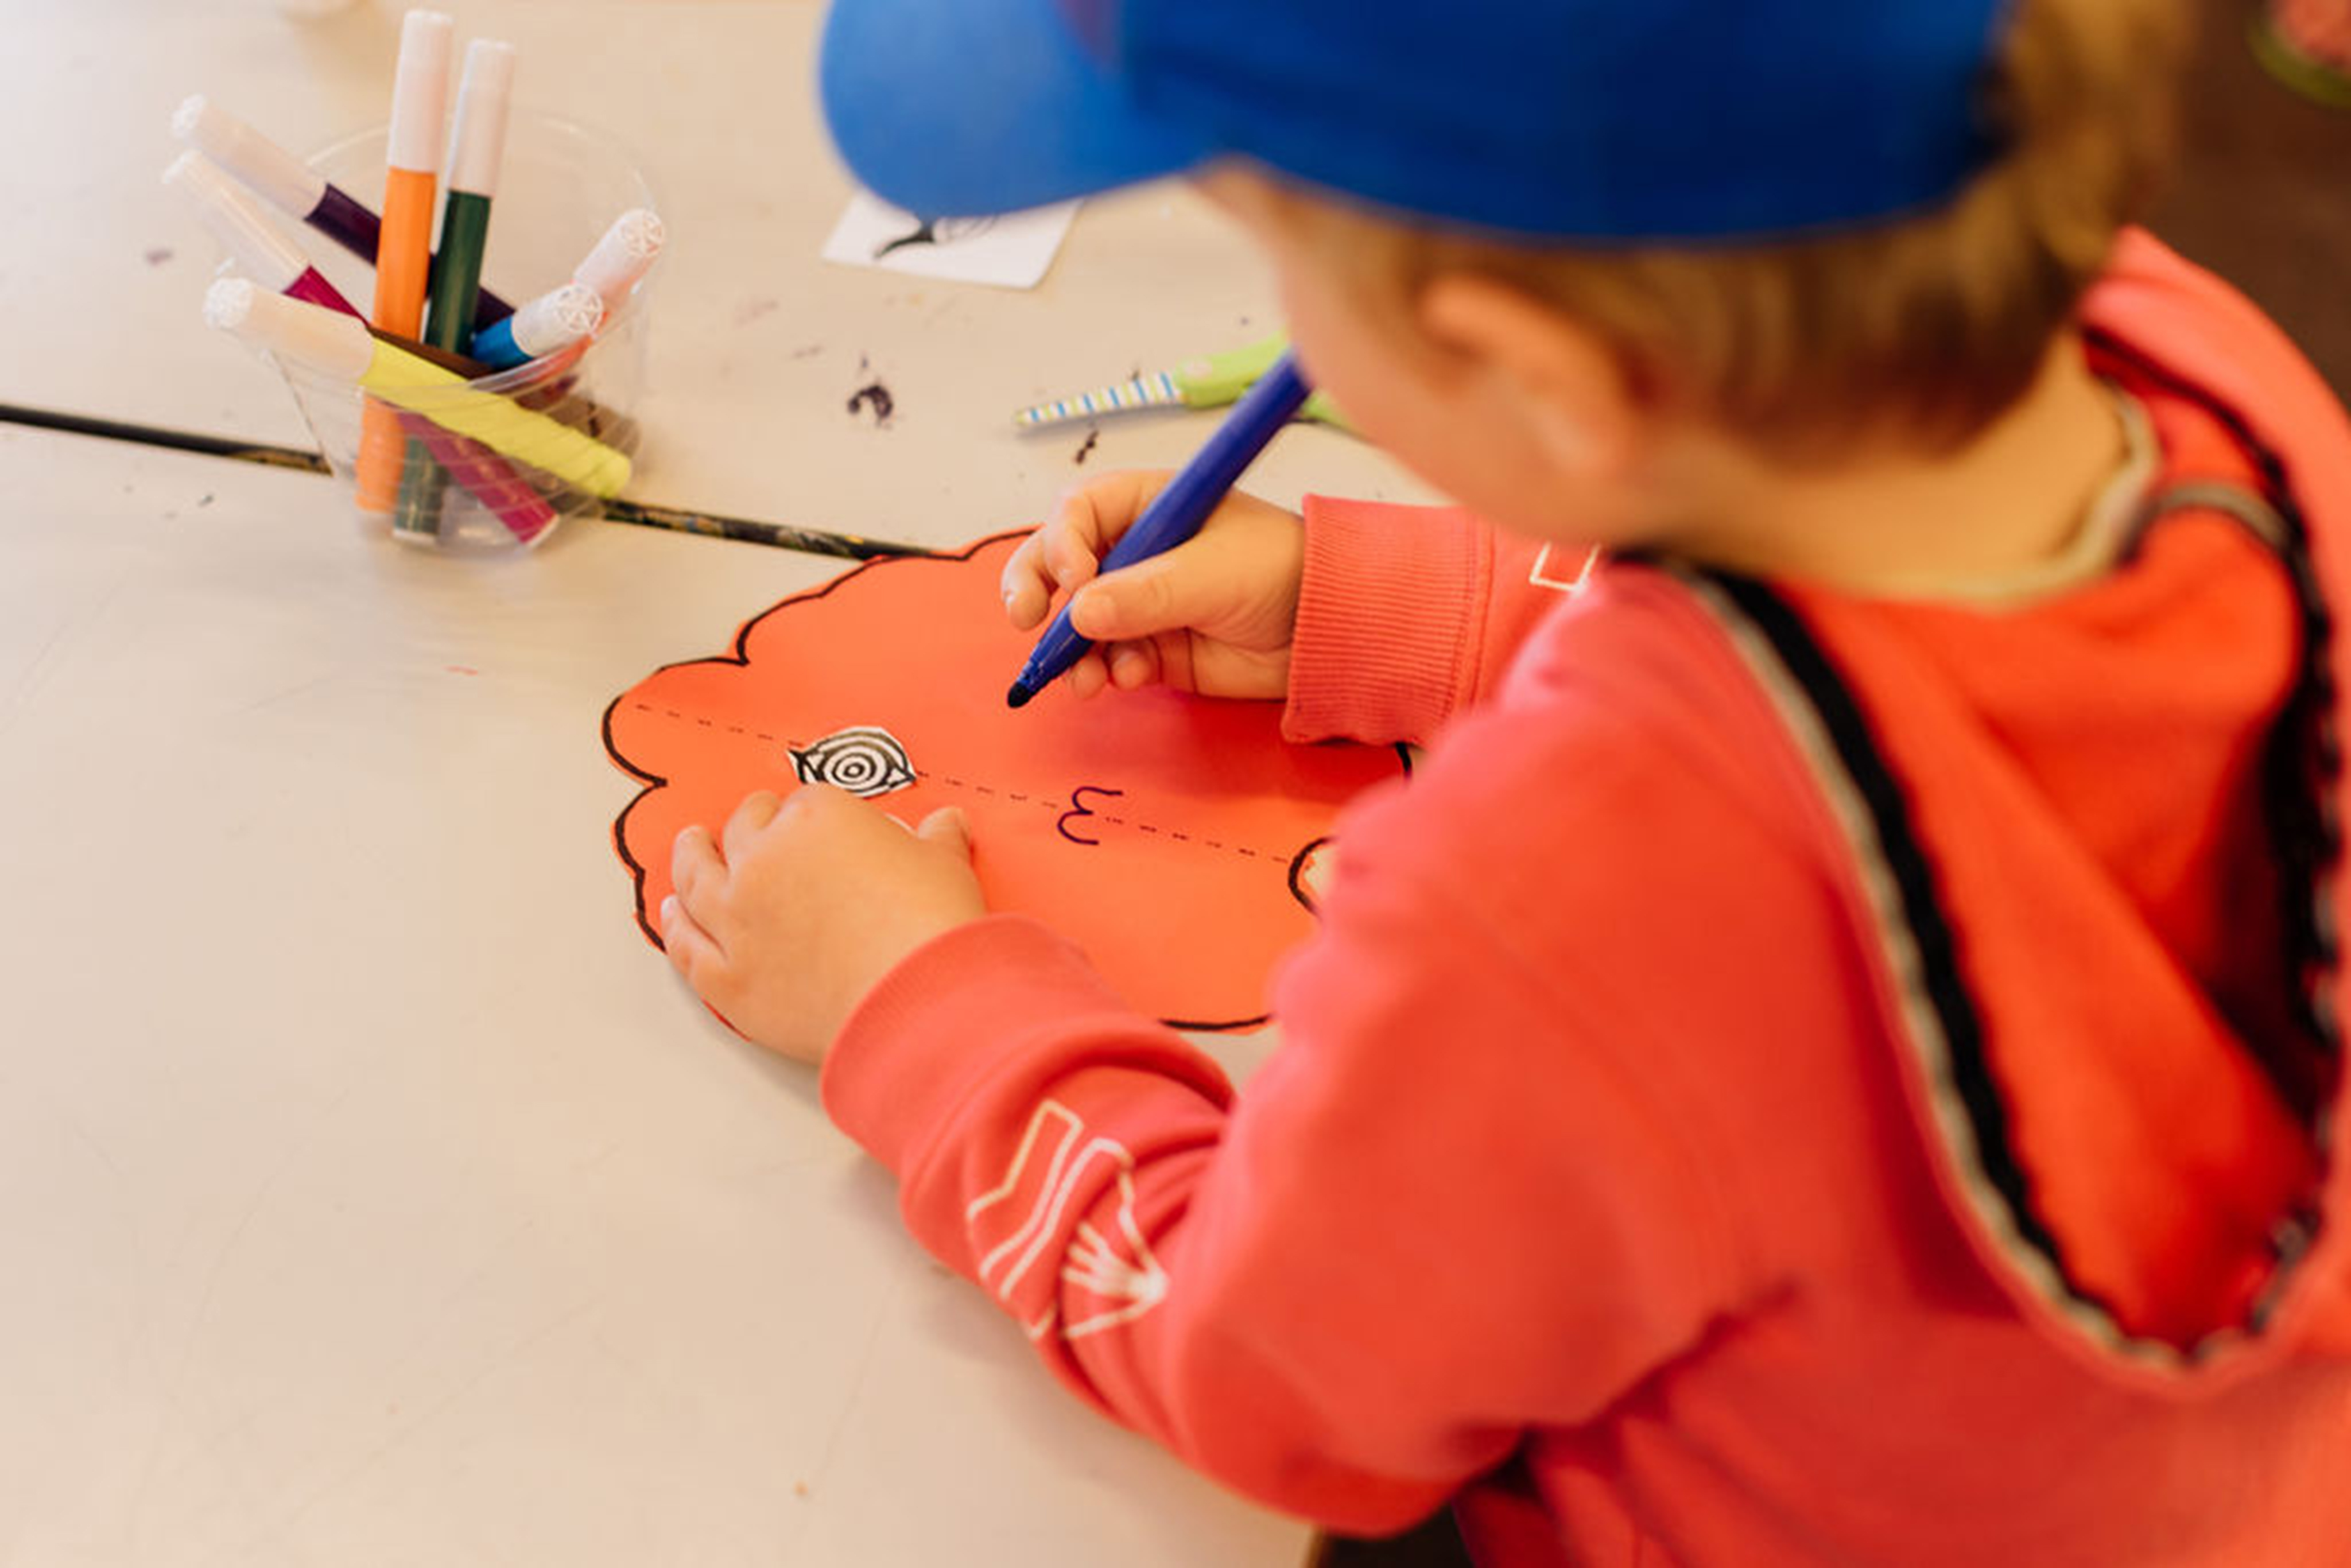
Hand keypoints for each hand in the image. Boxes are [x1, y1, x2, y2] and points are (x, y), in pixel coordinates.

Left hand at [661, 786, 987, 1063]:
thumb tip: (945, 824)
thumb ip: (936, 840)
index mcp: (817, 819)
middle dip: (749, 823)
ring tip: (689, 846)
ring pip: (697, 879)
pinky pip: (687, 947)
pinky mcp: (728, 978)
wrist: (916, 1002)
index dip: (811, 815)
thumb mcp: (945, 867)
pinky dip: (674, 929)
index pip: (804, 804)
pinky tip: (670, 915)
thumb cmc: (931, 928)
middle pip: (745, 830)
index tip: (818, 826)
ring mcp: (737, 920)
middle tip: (751, 822)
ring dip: (689, 858)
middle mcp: (765, 861)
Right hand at [1000, 471, 1304, 700]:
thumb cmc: (1282, 570)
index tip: (1072, 581)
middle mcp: (1135, 550)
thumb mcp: (1212, 573)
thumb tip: (1080, 612)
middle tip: (1024, 620)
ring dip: (1072, 650)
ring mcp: (1141, 602)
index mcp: (1148, 505)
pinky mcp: (1154, 649)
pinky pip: (1109, 660)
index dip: (1062, 545)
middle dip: (1035, 591)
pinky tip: (1131, 678)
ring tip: (1086, 678)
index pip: (1078, 514)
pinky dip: (1109, 673)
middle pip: (1059, 564)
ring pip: (1078, 623)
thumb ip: (1146, 593)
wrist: (1329, 627)